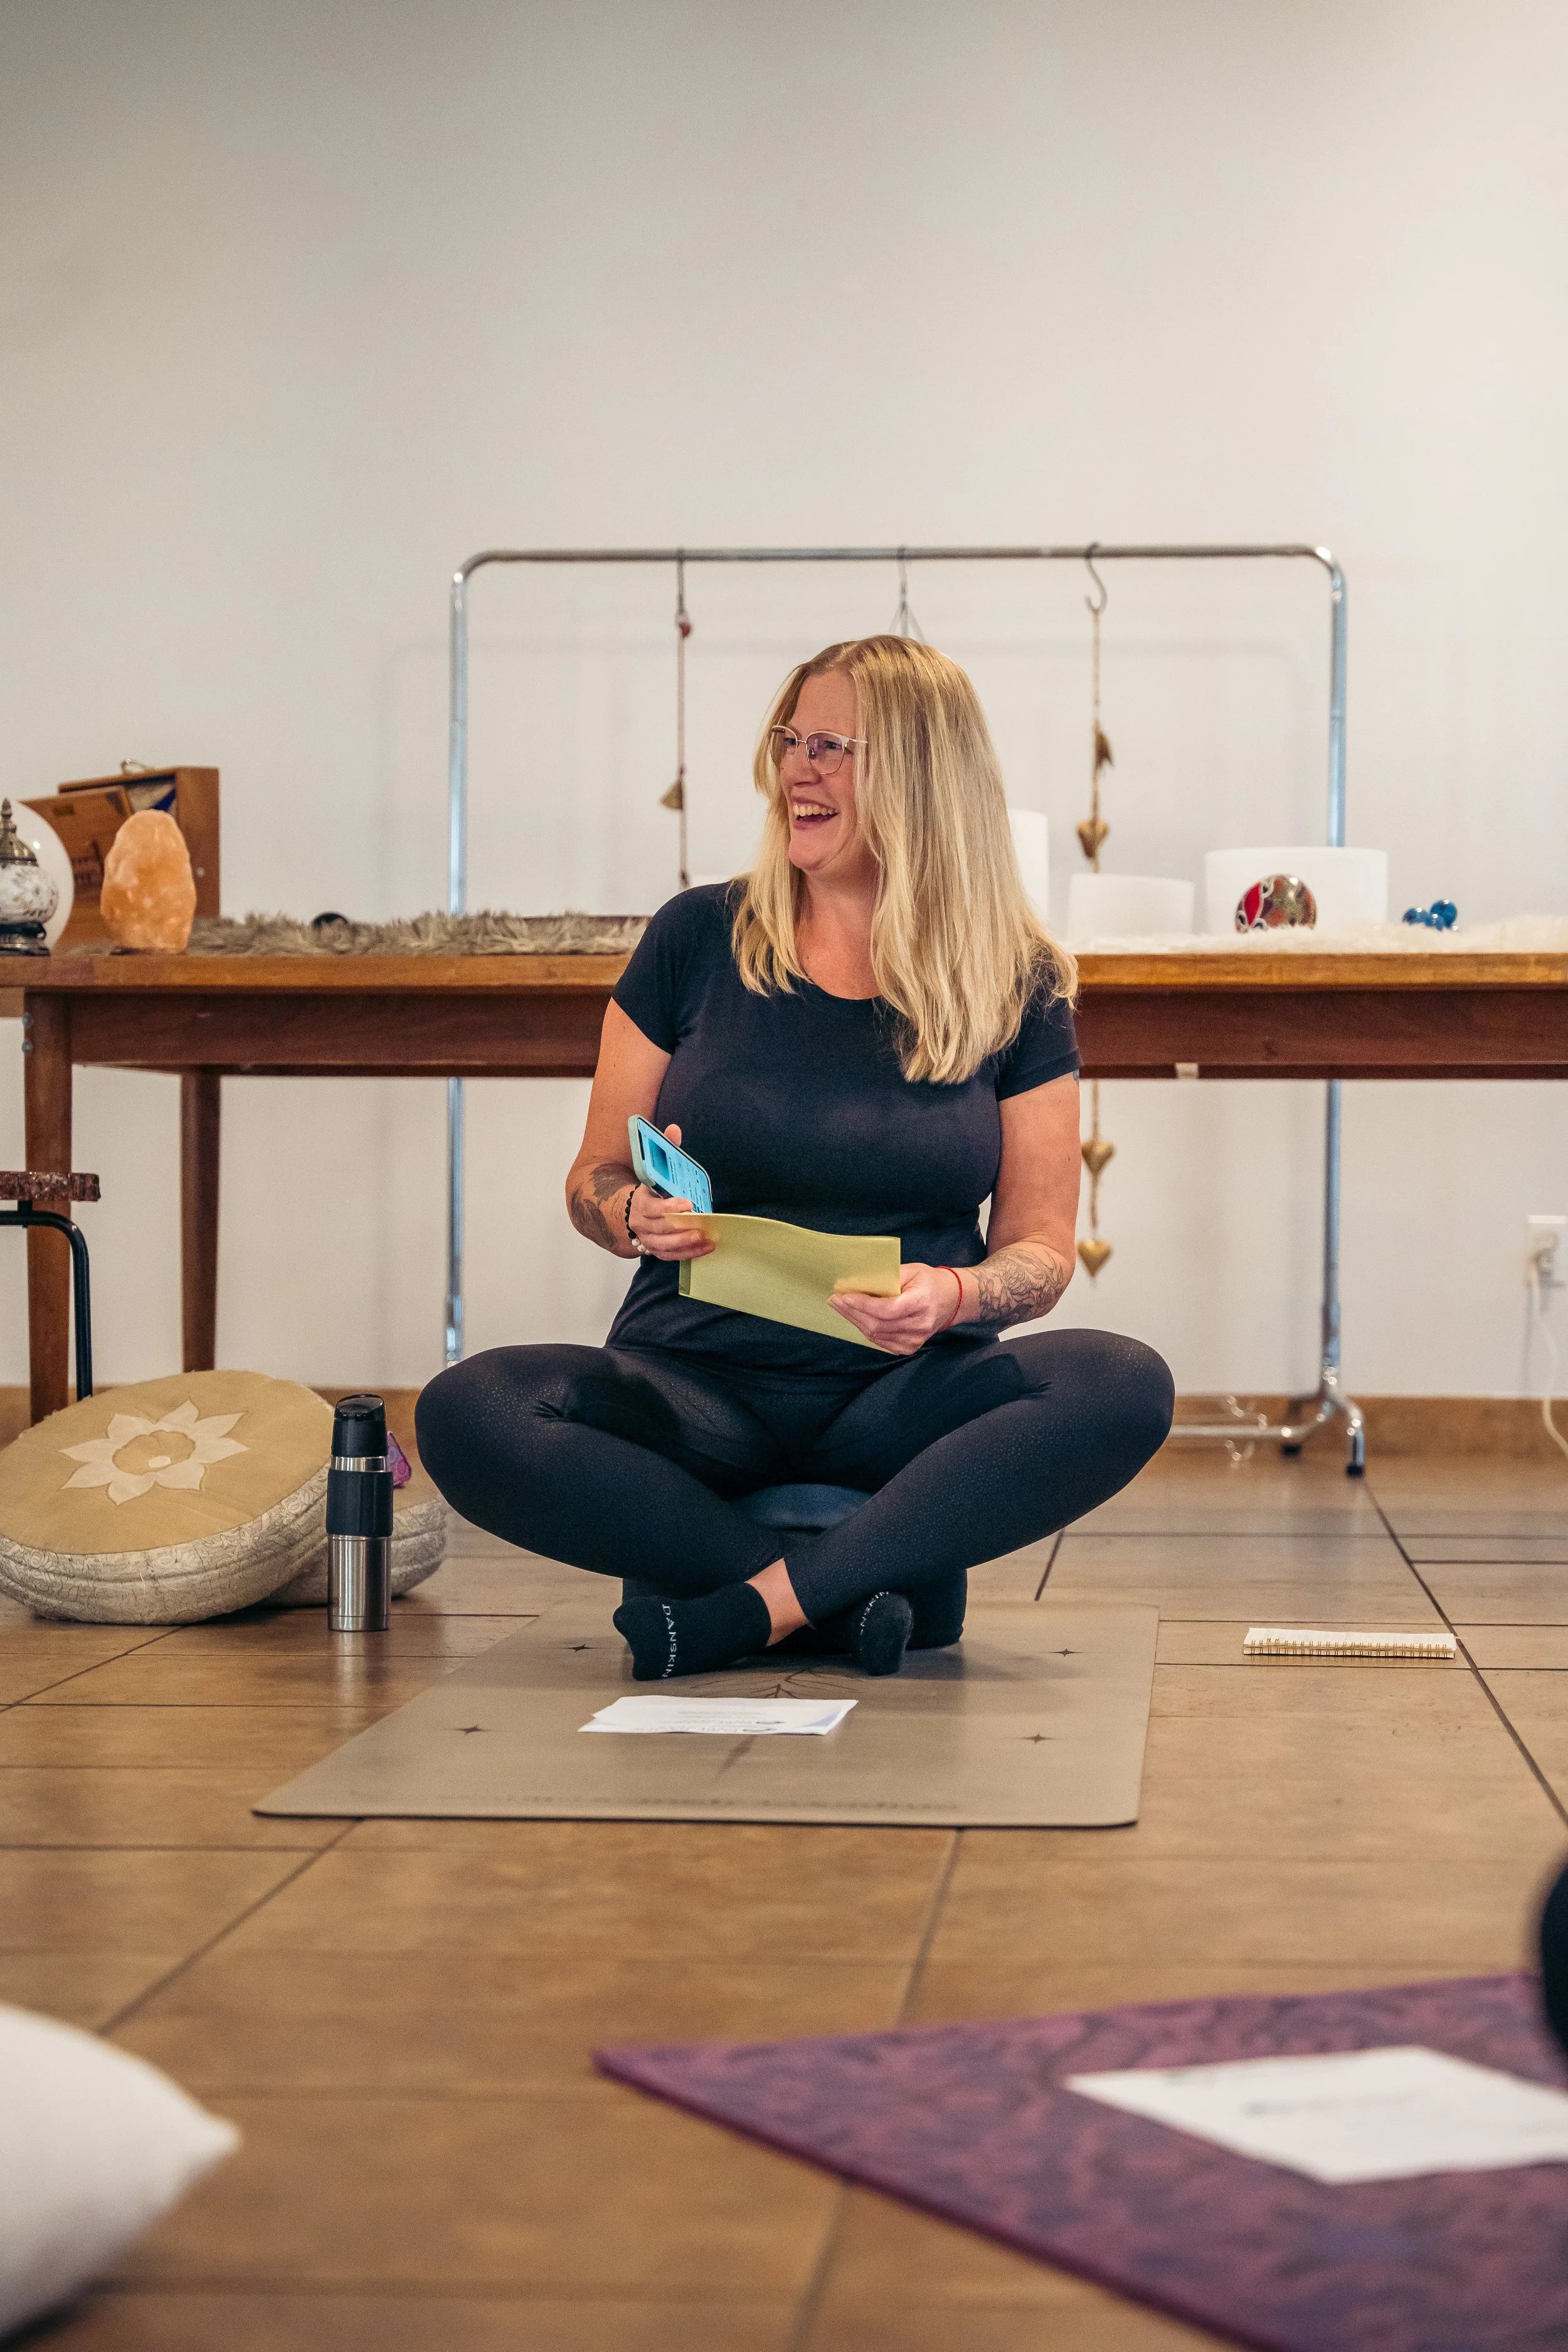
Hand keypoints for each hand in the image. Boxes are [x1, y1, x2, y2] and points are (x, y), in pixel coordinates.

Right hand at [626, 1122, 714, 1261]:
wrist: (625, 1210)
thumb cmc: (648, 1189)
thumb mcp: (652, 1169)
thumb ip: (665, 1149)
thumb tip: (674, 1129)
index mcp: (640, 1202)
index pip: (653, 1208)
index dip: (669, 1207)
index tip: (687, 1203)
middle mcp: (640, 1223)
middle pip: (660, 1229)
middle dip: (681, 1228)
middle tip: (701, 1226)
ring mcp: (646, 1238)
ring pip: (665, 1246)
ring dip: (686, 1244)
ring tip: (706, 1240)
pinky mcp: (654, 1249)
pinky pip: (669, 1255)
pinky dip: (687, 1254)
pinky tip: (704, 1249)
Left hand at [830, 1262, 963, 1355]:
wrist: (952, 1300)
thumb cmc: (929, 1281)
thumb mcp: (911, 1270)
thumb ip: (886, 1277)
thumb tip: (858, 1282)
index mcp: (921, 1303)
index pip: (886, 1309)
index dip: (862, 1305)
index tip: (843, 1296)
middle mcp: (919, 1325)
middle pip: (878, 1324)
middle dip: (852, 1312)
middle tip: (835, 1300)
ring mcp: (915, 1339)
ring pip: (876, 1335)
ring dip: (855, 1321)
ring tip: (842, 1308)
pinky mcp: (910, 1347)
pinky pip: (881, 1342)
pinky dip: (866, 1331)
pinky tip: (857, 1319)